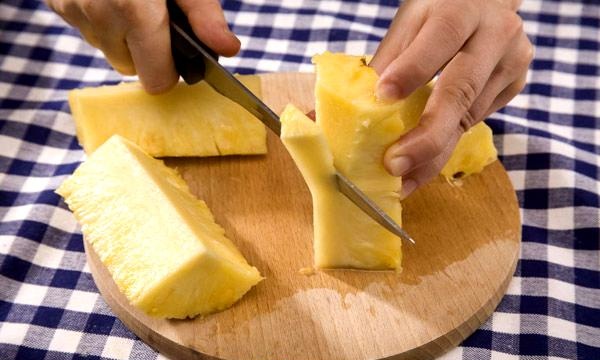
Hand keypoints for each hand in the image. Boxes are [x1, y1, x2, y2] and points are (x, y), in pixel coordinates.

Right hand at [46, 0, 239, 93]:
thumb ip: (205, 16)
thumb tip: (227, 49)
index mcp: (135, 12)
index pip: (155, 80)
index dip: (170, 72)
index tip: (176, 56)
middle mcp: (99, 16)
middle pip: (130, 68)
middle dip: (145, 52)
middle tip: (155, 20)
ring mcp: (73, 10)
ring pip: (106, 51)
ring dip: (121, 37)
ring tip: (132, 3)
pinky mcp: (58, 4)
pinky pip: (85, 30)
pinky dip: (99, 21)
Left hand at [370, 0, 532, 197]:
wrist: (486, 3)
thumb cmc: (438, 11)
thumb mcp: (410, 21)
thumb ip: (390, 59)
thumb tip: (352, 108)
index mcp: (464, 8)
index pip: (441, 37)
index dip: (413, 69)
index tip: (383, 97)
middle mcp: (496, 33)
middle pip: (462, 90)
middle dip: (427, 134)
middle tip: (394, 164)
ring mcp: (512, 61)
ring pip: (469, 116)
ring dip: (433, 153)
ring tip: (402, 179)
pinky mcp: (514, 85)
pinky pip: (475, 122)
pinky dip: (446, 145)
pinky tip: (422, 165)